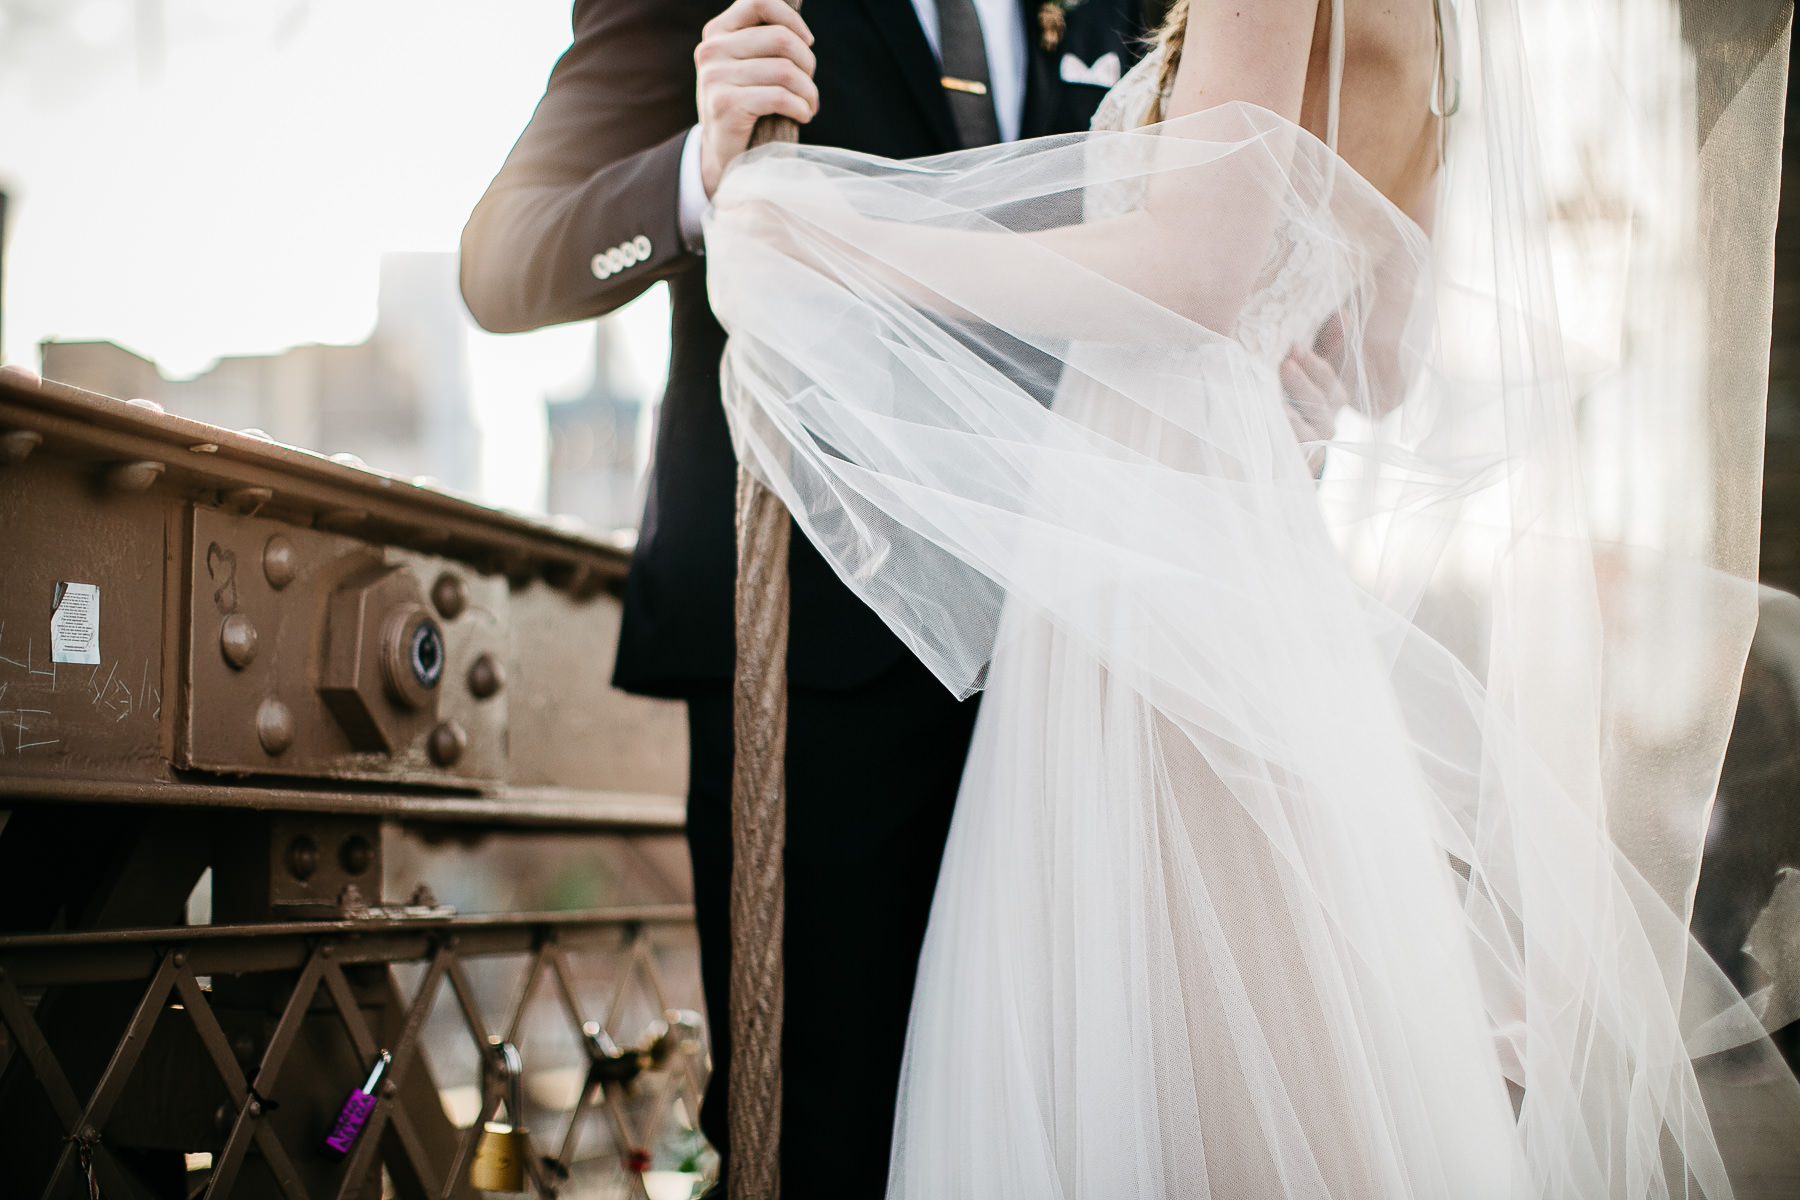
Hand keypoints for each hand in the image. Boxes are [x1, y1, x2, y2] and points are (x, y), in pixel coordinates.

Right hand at [695, 0, 818, 198]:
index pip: (759, 2)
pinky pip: (780, 97)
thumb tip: (803, 31)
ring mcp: (715, 77)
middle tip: (808, 86)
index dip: (792, 19)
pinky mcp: (726, 105)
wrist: (721, 153)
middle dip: (807, 64)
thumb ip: (764, 40)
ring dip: (808, 92)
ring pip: (785, 70)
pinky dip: (801, 107)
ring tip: (809, 105)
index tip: (808, 42)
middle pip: (781, 39)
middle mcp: (711, 50)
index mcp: (718, 32)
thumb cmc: (745, 105)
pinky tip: (803, 115)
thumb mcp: (747, 65)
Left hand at [1280, 343, 1348, 475]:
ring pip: (1309, 427)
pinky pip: (1295, 451)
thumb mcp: (1307, 372)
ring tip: (1275, 399)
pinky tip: (1271, 425)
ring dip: (1294, 412)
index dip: (1314, 363)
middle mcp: (1327, 420)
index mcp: (1331, 398)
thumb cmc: (1296, 402)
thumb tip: (1344, 313)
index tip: (1294, 346)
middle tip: (1285, 363)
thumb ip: (1324, 344)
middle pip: (1321, 401)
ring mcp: (1314, 442)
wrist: (1282, 453)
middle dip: (1303, 381)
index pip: (1328, 379)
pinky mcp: (1299, 461)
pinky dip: (1285, 438)